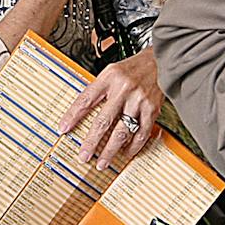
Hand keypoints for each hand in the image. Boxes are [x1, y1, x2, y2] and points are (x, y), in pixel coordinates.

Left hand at [57, 50, 164, 168]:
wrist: (160, 61)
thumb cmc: (133, 68)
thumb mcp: (111, 72)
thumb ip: (98, 90)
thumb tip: (81, 112)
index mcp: (109, 78)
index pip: (86, 99)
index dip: (73, 116)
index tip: (63, 129)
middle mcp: (123, 89)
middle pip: (104, 120)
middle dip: (92, 142)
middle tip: (83, 156)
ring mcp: (138, 100)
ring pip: (122, 131)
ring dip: (111, 150)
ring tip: (103, 162)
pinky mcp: (152, 109)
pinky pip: (141, 133)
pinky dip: (133, 146)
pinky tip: (125, 153)